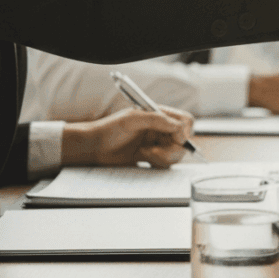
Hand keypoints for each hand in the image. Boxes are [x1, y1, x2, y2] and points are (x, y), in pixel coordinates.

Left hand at [60, 106, 193, 167]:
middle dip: (172, 149)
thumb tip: (179, 128)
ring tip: (146, 154)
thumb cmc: (110, 129)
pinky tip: (142, 157)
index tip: (176, 140)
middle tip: (155, 152)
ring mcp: (157, 143)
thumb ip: (158, 120)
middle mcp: (161, 128)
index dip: (184, 131)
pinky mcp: (152, 156)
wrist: (94, 147)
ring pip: (176, 153)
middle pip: (184, 140)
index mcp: (159, 115)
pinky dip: (157, 162)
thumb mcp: (133, 119)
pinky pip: (166, 162)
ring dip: (163, 157)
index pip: (185, 121)